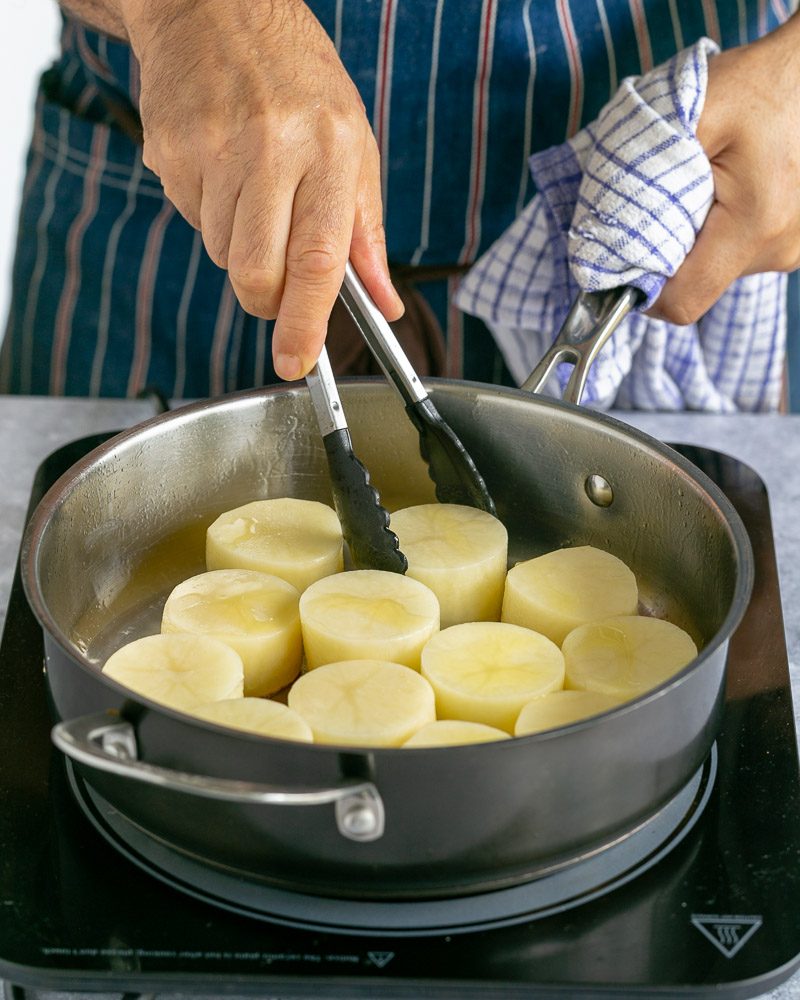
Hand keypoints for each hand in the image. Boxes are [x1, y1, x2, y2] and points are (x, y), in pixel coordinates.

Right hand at [121, 0, 402, 378]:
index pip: (318, 259)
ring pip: (220, 254)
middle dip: (265, 300)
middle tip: (277, 282)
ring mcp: (212, 149)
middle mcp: (270, 149)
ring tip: (253, 189)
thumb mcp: (354, 147)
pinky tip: (223, 169)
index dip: (306, 321)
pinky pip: (190, 220)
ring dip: (238, 247)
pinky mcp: (170, 152)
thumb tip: (384, 304)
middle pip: (255, 274)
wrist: (218, 8)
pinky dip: (209, 214)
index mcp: (329, 150)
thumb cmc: (299, 80)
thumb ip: (366, 233)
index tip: (297, 361)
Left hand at [651, 14, 799, 324]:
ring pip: (716, 270)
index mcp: (756, 225)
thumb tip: (605, 235)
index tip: (621, 260)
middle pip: (697, 285)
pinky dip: (718, 230)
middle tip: (661, 201)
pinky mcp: (795, 241)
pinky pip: (738, 253)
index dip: (643, 292)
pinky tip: (722, 191)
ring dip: (694, 237)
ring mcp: (793, 249)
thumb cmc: (759, 83)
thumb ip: (647, 174)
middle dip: (667, 252)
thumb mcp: (694, 113)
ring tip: (698, 187)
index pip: (683, 302)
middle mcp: (780, 249)